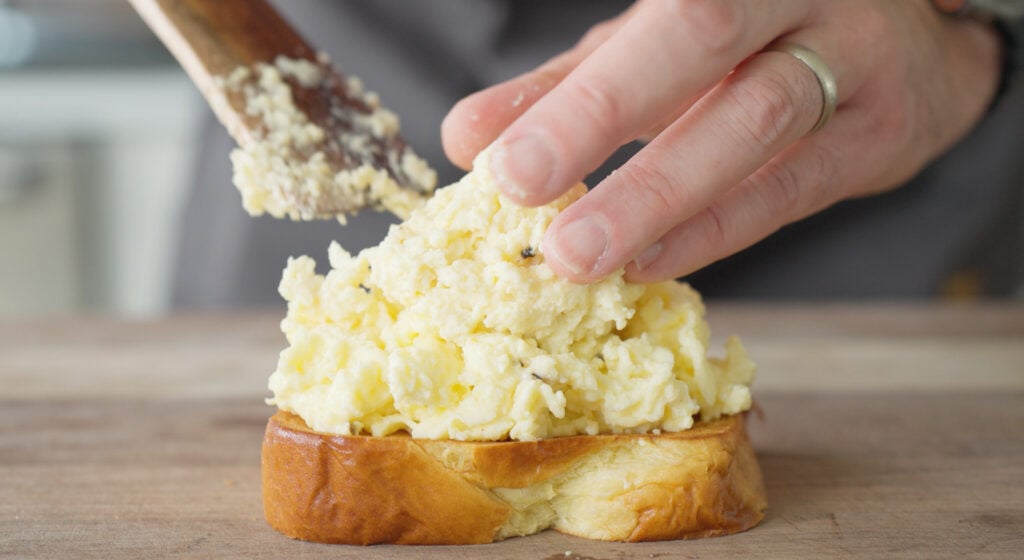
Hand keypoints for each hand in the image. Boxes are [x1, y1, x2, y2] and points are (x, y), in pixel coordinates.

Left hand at [441, 0, 1001, 282]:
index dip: (576, 90)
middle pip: (702, 38)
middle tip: (521, 190)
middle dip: (601, 115)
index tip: (498, 158)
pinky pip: (792, 190)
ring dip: (657, 194)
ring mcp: (854, 62)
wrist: (909, 49)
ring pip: (755, 120)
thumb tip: (470, 139)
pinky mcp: (880, 137)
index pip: (655, 15)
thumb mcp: (656, 47)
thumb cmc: (758, 39)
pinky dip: (714, 229)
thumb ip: (568, 88)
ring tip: (577, 255)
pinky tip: (648, 263)